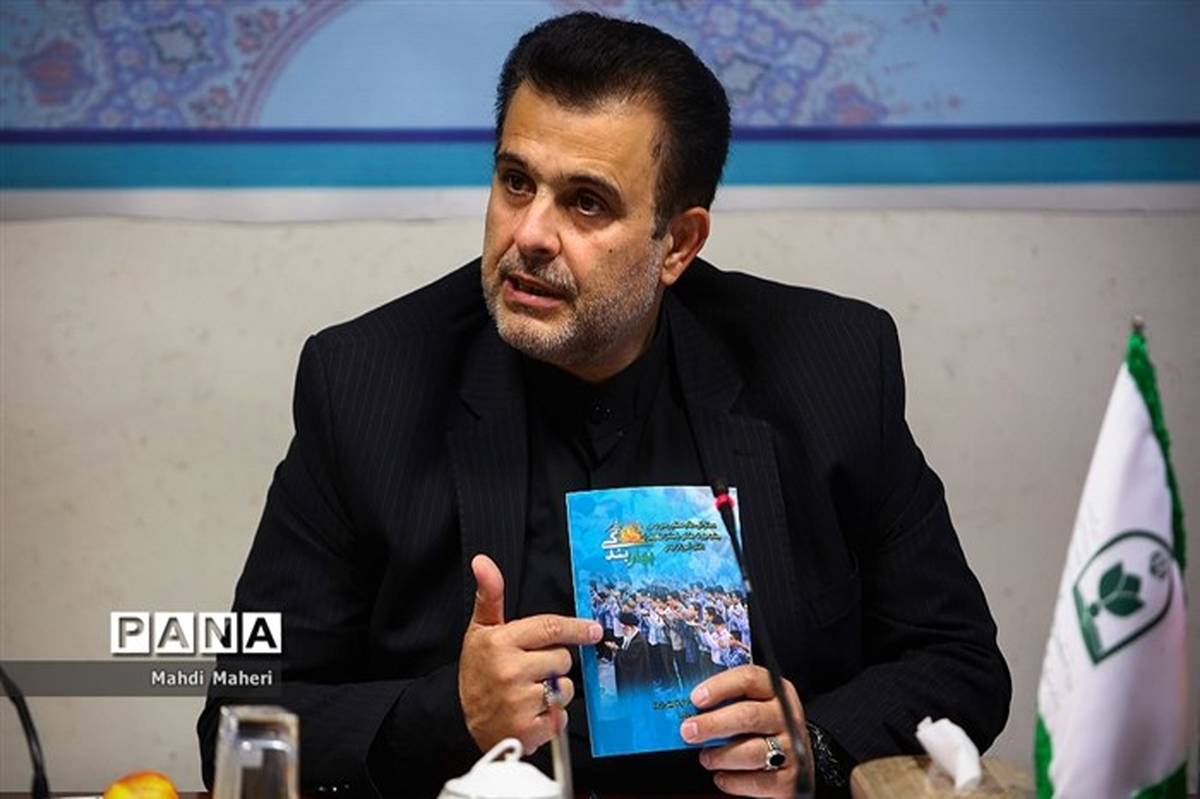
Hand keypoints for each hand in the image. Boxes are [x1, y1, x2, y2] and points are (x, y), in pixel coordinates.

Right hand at [459, 554, 602, 754]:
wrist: (461, 722)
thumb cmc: (477, 672)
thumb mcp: (479, 631)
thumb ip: (489, 595)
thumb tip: (483, 561)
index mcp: (500, 642)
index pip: (550, 628)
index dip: (576, 628)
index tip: (593, 630)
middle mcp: (510, 671)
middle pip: (562, 658)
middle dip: (554, 663)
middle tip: (531, 669)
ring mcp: (519, 701)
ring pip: (564, 688)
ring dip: (555, 691)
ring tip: (529, 693)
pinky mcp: (529, 728)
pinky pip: (560, 716)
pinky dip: (551, 716)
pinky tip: (531, 713)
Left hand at [681, 665, 814, 797]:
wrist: (796, 756)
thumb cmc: (763, 726)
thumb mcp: (751, 702)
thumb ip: (726, 700)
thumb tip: (688, 706)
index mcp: (775, 690)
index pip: (749, 679)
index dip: (719, 687)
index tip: (696, 698)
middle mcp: (786, 716)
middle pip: (748, 715)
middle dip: (713, 724)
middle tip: (689, 730)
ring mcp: (790, 748)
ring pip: (751, 752)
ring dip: (721, 756)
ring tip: (706, 757)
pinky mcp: (789, 779)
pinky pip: (756, 782)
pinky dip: (732, 781)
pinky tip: (721, 776)